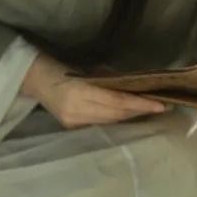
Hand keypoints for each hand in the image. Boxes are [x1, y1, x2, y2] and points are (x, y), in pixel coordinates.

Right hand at [21, 52, 167, 130]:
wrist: (36, 80)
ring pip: (110, 121)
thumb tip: (135, 85)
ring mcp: (73, 122)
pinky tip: (128, 114)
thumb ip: (109, 79)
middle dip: (139, 111)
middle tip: (160, 106)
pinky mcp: (72, 127)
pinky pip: (101, 123)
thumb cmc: (63, 69)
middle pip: (116, 115)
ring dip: (130, 116)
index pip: (116, 102)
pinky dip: (116, 119)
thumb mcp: (87, 70)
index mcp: (79, 92)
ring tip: (149, 110)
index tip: (160, 105)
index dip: (139, 104)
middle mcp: (76, 111)